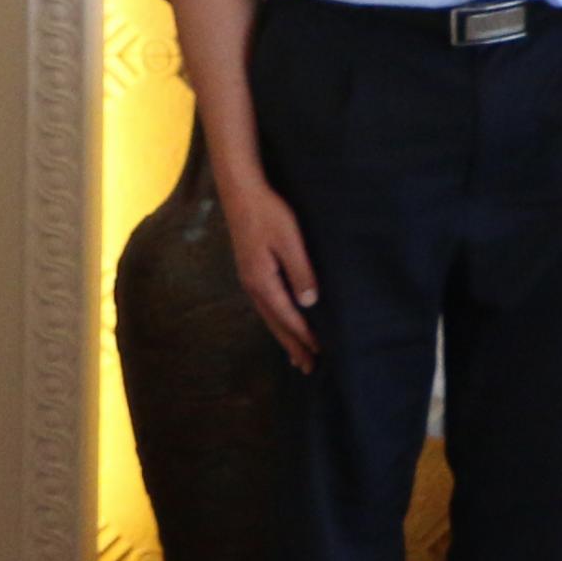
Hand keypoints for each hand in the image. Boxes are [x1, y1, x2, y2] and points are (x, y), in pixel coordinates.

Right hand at [220, 170, 320, 370]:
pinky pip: (266, 305)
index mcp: (263, 282)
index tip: (319, 353)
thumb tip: (310, 303)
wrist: (242, 193)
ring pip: (270, 316)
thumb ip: (300, 270)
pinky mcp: (252, 271)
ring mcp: (250, 279)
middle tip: (308, 367)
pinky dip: (277, 320)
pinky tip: (283, 321)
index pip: (289, 317)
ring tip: (296, 354)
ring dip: (284, 336)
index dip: (305, 336)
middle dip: (293, 345)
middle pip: (276, 323)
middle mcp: (253, 286)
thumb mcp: (290, 240)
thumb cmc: (269, 214)